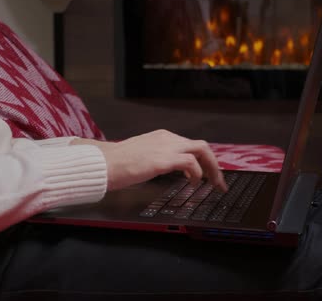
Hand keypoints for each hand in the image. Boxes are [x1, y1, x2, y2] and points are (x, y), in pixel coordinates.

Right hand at [72, 130, 226, 191]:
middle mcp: (167, 138)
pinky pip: (191, 163)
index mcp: (162, 137)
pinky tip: (194, 184)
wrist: (102, 164)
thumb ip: (159, 160)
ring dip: (212, 169)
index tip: (210, 174)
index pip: (191, 145)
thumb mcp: (143, 157)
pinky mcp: (162, 159)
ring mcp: (165, 147)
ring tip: (214, 185)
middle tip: (219, 182)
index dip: (204, 160)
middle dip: (214, 165)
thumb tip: (174, 172)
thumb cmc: (117, 164)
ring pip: (202, 150)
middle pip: (202, 146)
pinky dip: (197, 174)